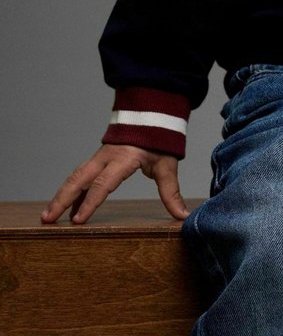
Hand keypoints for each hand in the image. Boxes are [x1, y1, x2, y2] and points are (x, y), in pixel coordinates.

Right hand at [41, 143, 188, 224]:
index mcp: (122, 159)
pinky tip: (67, 208)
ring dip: (61, 196)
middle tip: (47, 219)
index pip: (102, 184)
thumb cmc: (159, 140)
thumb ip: (171, 192)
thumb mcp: (167, 165)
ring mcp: (98, 157)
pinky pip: (80, 176)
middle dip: (62, 200)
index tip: (77, 220)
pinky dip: (71, 191)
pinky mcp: (97, 160)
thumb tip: (183, 215)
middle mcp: (105, 158)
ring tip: (47, 217)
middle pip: (78, 179)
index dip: (90, 203)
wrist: (151, 114)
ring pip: (74, 177)